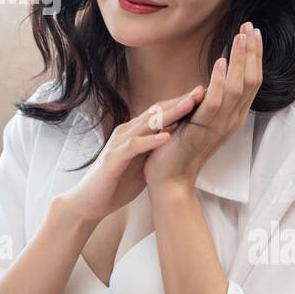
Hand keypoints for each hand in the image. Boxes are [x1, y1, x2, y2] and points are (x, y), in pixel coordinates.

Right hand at [61, 85, 205, 223]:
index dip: (181, 104)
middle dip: (179, 102)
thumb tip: (179, 141)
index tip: (203, 97)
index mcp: (134, 132)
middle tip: (201, 91)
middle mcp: (126, 132)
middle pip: (156, 112)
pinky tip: (167, 137)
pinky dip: (151, 141)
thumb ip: (156, 149)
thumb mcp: (142, 163)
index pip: (160, 112)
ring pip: (146, 124)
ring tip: (189, 105)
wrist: (90, 202)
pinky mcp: (113, 159)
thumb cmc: (116, 183)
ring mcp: (118, 144)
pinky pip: (134, 146)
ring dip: (169, 115)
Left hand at [145, 22, 263, 194]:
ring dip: (240, 60)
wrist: (169, 178)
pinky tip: (220, 62)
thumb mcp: (199, 117)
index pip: (252, 80)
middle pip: (252, 80)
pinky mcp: (203, 130)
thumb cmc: (180, 147)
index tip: (253, 32)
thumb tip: (213, 78)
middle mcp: (233, 119)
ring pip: (239, 87)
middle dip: (252, 52)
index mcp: (233, 115)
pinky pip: (215, 103)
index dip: (254, 56)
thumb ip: (209, 99)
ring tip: (241, 36)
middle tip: (252, 27)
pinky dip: (220, 81)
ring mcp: (220, 125)